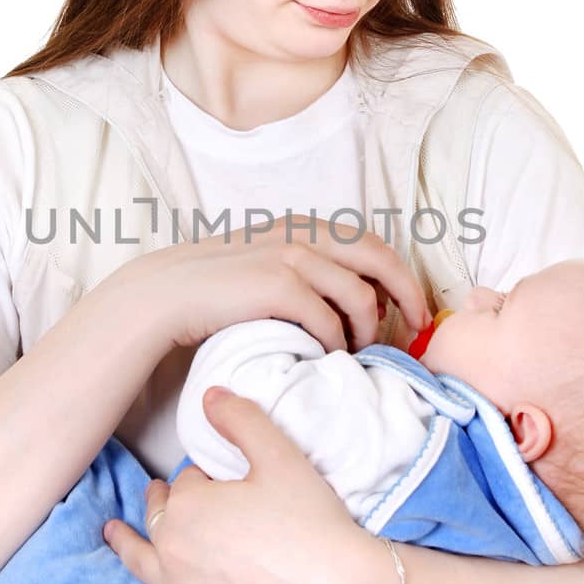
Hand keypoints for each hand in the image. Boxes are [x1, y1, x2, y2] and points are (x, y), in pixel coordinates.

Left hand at [91, 386, 390, 583]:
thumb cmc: (311, 522)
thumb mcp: (280, 455)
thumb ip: (241, 418)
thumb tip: (210, 395)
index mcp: (187, 507)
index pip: (188, 481)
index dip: (209, 475)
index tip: (231, 475)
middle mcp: (175, 550)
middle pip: (164, 517)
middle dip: (166, 499)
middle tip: (171, 487)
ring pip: (146, 564)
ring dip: (126, 546)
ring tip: (112, 534)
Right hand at [117, 212, 431, 357]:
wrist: (167, 292)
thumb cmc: (218, 287)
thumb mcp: (268, 262)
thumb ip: (308, 268)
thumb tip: (357, 296)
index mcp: (304, 227)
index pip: (371, 244)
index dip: (400, 276)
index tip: (413, 308)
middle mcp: (303, 234)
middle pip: (379, 259)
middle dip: (407, 294)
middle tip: (417, 328)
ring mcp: (291, 257)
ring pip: (359, 295)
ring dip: (368, 329)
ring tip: (361, 352)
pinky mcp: (277, 286)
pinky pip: (327, 321)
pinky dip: (336, 343)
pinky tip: (329, 357)